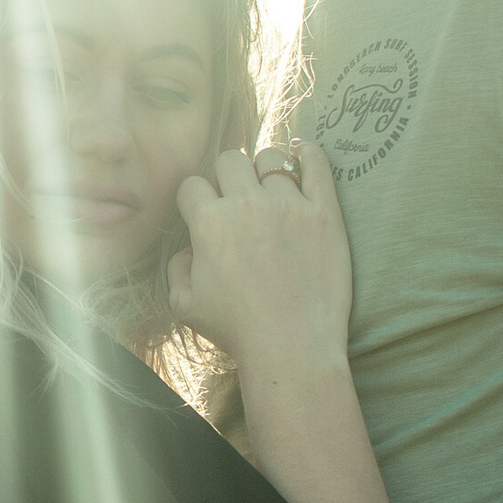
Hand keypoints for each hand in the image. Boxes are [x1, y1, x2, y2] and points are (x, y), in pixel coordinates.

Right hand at [166, 142, 352, 366]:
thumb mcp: (185, 305)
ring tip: (270, 185)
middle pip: (230, 159)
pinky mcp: (324, 213)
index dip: (195, 198)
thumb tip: (188, 248)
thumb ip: (177, 268)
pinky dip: (309, 153)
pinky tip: (303, 155)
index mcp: (209, 222)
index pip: (193, 185)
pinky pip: (318, 164)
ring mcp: (289, 205)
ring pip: (271, 157)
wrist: (292, 348)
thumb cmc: (237, 330)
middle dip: (228, 175)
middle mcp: (246, 204)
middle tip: (238, 197)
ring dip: (265, 168)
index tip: (204, 212)